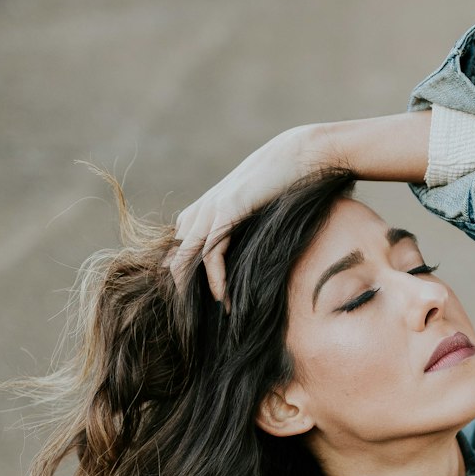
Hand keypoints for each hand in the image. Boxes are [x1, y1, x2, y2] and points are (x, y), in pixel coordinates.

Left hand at [166, 123, 331, 307]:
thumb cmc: (283, 186)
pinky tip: (222, 298)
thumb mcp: (253, 213)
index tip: (191, 309)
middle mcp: (199, 211)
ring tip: (203, 317)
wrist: (301, 154)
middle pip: (172, 258)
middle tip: (190, 321)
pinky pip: (211, 253)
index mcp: (202, 211)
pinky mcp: (227, 210)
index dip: (179, 281)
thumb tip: (237, 262)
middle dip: (179, 291)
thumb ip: (238, 232)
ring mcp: (210, 209)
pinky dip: (214, 279)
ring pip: (184, 258)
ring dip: (192, 291)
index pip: (175, 252)